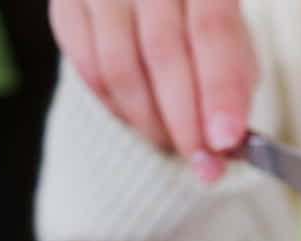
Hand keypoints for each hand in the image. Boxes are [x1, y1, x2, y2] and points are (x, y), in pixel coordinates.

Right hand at [49, 0, 258, 181]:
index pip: (212, 30)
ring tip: (174, 143)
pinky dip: (118, 107)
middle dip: (186, 122)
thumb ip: (234, 82)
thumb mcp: (234, 40)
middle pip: (164, 55)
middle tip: (204, 164)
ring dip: (150, 122)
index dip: (218, 91)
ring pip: (120, 68)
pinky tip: (140, 118)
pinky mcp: (66, 6)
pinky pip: (87, 70)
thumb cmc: (199, 19)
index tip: (224, 142)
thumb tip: (226, 141)